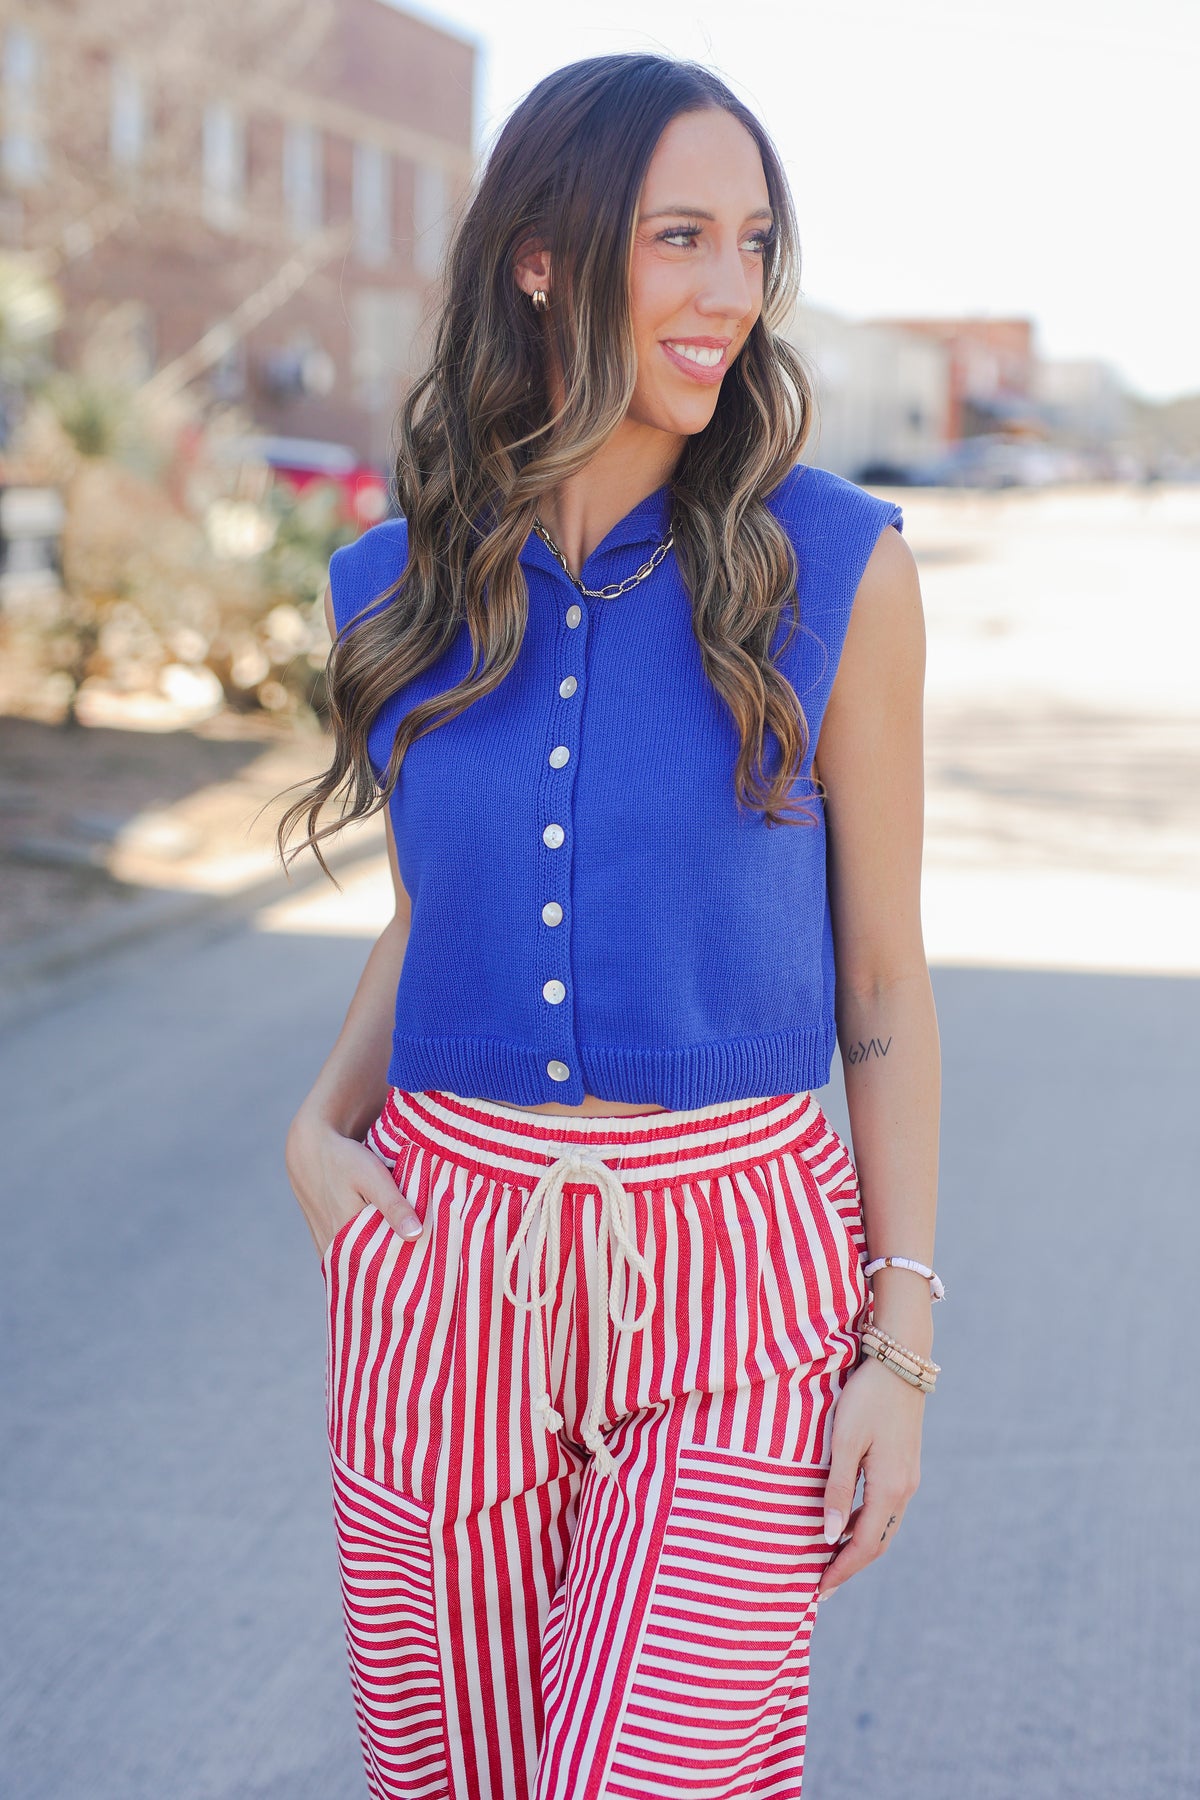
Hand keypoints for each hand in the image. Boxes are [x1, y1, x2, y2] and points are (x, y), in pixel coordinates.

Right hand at [284, 1107, 422, 1263]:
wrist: (312, 1151)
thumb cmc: (345, 1161)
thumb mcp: (373, 1177)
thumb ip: (393, 1205)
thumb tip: (416, 1234)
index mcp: (346, 1238)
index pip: (378, 1272)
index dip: (400, 1278)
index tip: (423, 1280)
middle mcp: (333, 1249)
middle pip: (368, 1273)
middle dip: (391, 1276)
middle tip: (419, 1277)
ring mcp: (326, 1247)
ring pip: (356, 1268)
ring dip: (377, 1269)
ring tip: (405, 1271)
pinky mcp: (324, 1242)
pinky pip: (346, 1261)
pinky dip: (363, 1261)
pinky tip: (381, 1256)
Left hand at [816, 1354, 923, 1600]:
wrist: (901, 1363)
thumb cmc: (866, 1398)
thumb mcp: (844, 1442)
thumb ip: (836, 1489)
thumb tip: (828, 1536)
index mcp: (889, 1488)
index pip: (863, 1545)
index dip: (840, 1570)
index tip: (818, 1591)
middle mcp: (904, 1489)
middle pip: (877, 1542)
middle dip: (850, 1566)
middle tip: (822, 1587)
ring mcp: (908, 1478)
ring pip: (883, 1526)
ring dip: (858, 1546)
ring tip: (829, 1561)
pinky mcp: (905, 1465)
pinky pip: (885, 1508)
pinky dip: (865, 1525)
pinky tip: (845, 1523)